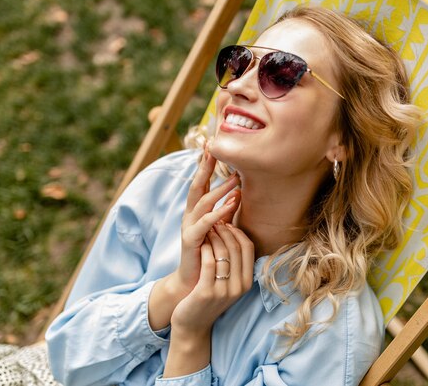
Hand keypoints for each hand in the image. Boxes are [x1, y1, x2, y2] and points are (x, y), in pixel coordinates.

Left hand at [170, 222, 254, 337]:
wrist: (192, 326)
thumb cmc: (208, 299)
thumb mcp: (227, 283)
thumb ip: (234, 263)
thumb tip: (234, 232)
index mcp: (246, 283)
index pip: (249, 248)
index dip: (238, 232)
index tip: (227, 223)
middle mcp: (238, 287)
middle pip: (236, 248)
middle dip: (225, 231)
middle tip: (214, 222)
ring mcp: (224, 291)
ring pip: (223, 253)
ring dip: (214, 237)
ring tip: (206, 230)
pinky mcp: (207, 292)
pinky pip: (209, 262)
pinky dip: (205, 249)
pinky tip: (200, 243)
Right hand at [171, 147, 240, 299]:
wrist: (195, 282)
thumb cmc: (210, 254)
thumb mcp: (219, 228)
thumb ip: (225, 211)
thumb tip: (238, 192)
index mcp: (196, 211)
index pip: (201, 182)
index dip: (205, 164)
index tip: (211, 144)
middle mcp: (189, 215)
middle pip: (197, 186)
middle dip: (205, 167)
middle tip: (214, 148)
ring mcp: (188, 227)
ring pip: (202, 202)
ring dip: (220, 189)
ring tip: (236, 179)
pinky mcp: (190, 240)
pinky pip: (204, 223)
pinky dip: (218, 212)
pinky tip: (231, 204)